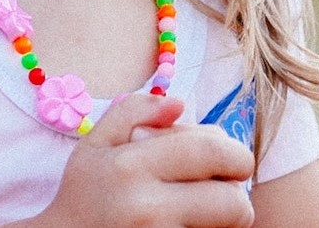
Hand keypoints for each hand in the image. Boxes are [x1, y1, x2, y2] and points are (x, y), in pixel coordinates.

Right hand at [24, 94, 254, 227]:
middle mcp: (144, 207)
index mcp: (130, 165)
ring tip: (198, 214)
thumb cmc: (82, 197)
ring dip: (223, 222)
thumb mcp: (94, 145)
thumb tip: (179, 103)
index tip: (234, 164)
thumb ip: (133, 111)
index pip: (211, 150)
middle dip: (234, 196)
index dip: (236, 155)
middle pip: (232, 200)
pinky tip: (186, 227)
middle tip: (220, 195)